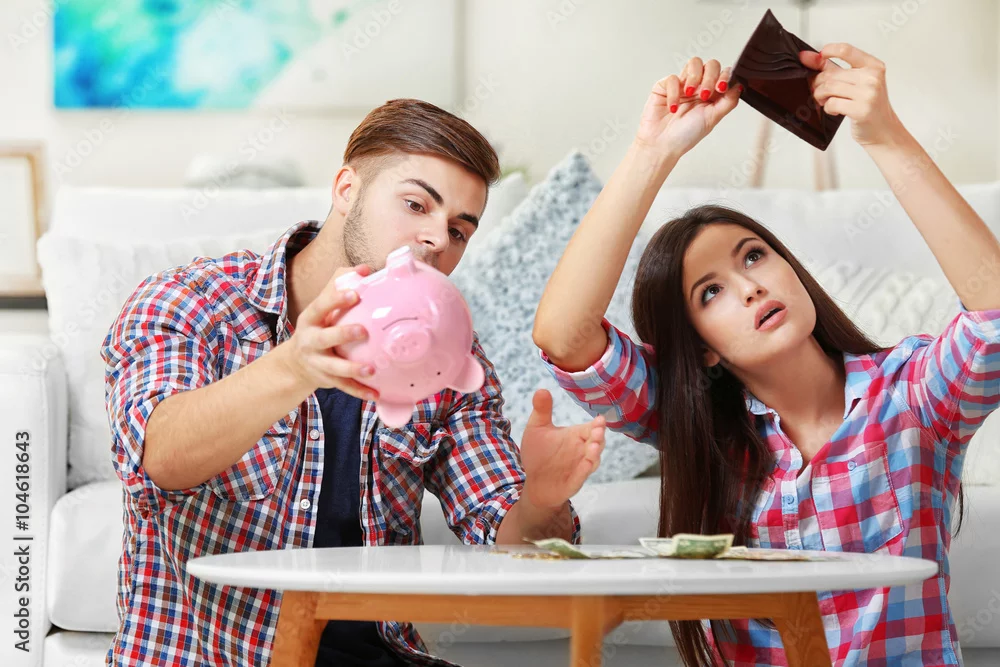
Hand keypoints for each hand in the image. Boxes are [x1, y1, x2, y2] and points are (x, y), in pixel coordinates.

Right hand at [279, 265, 379, 399]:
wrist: (295, 364)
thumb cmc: (318, 327)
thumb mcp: (322, 307)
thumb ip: (339, 285)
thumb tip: (365, 269)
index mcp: (311, 319)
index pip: (322, 306)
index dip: (336, 299)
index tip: (354, 292)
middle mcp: (311, 341)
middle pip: (324, 337)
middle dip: (342, 334)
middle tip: (363, 331)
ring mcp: (317, 362)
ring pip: (334, 367)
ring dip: (352, 369)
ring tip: (371, 370)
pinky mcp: (326, 380)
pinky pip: (344, 387)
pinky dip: (360, 392)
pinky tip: (376, 394)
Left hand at [519, 389, 605, 510]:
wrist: (535, 482)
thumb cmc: (539, 453)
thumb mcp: (537, 429)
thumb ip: (542, 411)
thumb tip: (541, 389)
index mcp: (576, 435)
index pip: (591, 428)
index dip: (597, 425)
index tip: (600, 419)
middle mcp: (582, 450)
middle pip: (596, 442)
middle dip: (598, 437)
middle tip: (598, 431)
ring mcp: (580, 466)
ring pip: (593, 460)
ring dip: (594, 454)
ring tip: (593, 447)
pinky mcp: (575, 481)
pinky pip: (582, 475)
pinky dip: (585, 470)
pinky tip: (585, 464)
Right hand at [634, 57, 741, 159]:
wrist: (662, 145)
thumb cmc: (685, 136)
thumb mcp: (713, 118)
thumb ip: (728, 101)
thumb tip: (739, 85)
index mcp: (712, 95)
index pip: (724, 74)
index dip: (725, 76)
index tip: (721, 87)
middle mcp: (699, 88)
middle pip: (711, 65)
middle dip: (710, 77)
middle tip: (704, 94)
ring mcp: (682, 85)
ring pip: (694, 63)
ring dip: (695, 77)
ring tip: (690, 93)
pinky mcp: (665, 86)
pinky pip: (673, 78)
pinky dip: (674, 92)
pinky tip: (673, 107)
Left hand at [802, 43, 905, 146]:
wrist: (883, 129)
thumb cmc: (868, 105)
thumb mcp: (856, 83)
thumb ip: (832, 68)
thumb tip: (806, 57)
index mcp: (873, 66)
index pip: (846, 50)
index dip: (828, 51)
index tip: (819, 56)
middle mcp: (872, 77)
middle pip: (831, 74)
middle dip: (818, 84)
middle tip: (819, 92)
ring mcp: (868, 93)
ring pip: (829, 88)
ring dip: (820, 96)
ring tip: (825, 101)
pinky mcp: (861, 109)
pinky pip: (832, 103)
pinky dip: (828, 108)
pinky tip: (835, 110)